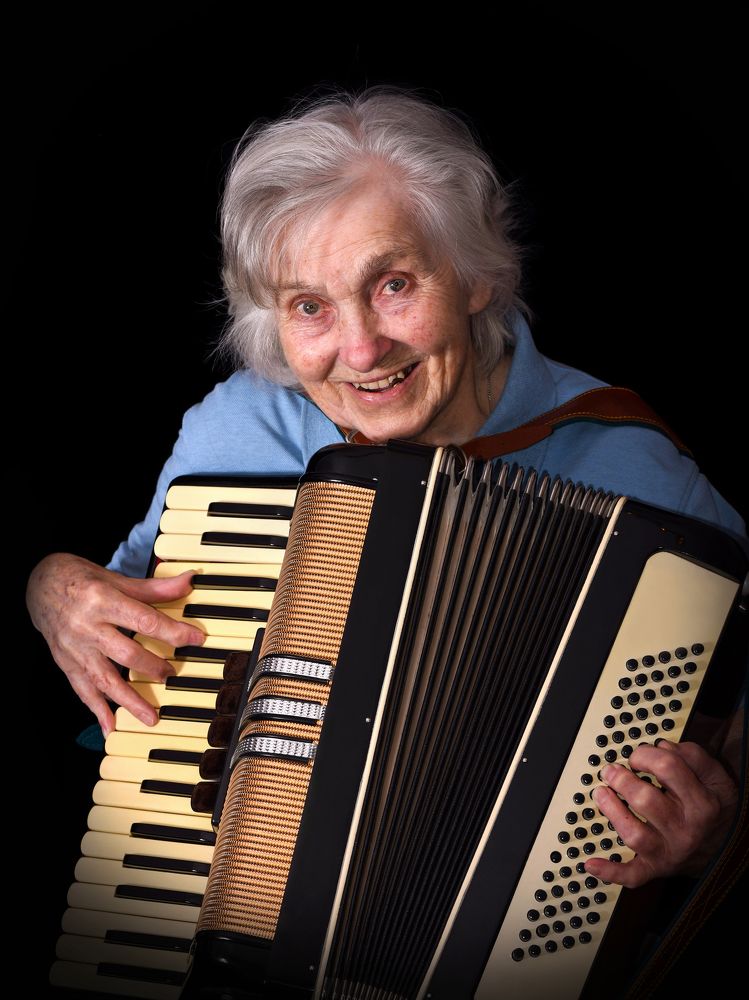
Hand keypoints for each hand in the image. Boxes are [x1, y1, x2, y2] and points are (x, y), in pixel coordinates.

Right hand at [26, 553, 204, 736]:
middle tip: (172, 674)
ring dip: (129, 700)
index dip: (173, 632)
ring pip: (104, 679)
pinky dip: (97, 709)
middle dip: (152, 667)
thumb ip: (154, 588)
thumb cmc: (82, 580)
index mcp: (103, 600)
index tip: (196, 639)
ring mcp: (75, 648)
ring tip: (151, 717)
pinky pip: (82, 689)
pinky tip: (110, 726)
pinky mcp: (65, 662)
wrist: (41, 585)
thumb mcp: (118, 579)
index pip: (145, 620)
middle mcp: (87, 626)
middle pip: (125, 653)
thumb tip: (188, 583)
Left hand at [584, 739, 737, 887]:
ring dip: (611, 811)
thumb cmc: (714, 809)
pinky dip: (610, 872)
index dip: (646, 754)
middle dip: (622, 779)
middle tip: (611, 770)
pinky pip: (632, 876)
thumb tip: (662, 746)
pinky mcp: (655, 868)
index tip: (638, 756)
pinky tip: (591, 863)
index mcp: (701, 803)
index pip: (667, 768)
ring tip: (600, 793)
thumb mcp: (716, 778)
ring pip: (634, 834)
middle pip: (645, 800)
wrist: (726, 848)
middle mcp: (685, 830)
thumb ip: (693, 757)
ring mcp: (668, 851)